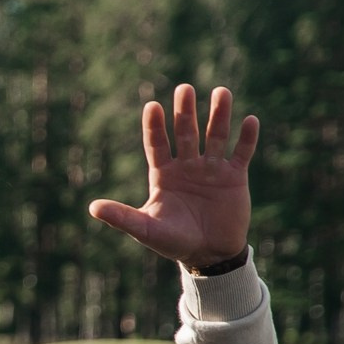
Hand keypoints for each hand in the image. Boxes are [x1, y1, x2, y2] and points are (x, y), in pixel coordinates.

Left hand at [89, 83, 256, 270]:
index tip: (152, 106)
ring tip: (221, 92)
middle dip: (185, 112)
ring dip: (219, 115)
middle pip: (185, 133)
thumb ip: (122, 217)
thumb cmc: (173, 241)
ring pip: (215, 136)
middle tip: (184, 89)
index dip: (155, 127)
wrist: (208, 254)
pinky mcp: (234, 177)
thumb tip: (92, 208)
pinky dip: (246, 138)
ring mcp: (211, 169)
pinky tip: (250, 120)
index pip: (157, 145)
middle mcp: (186, 166)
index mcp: (163, 175)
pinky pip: (241, 153)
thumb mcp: (145, 229)